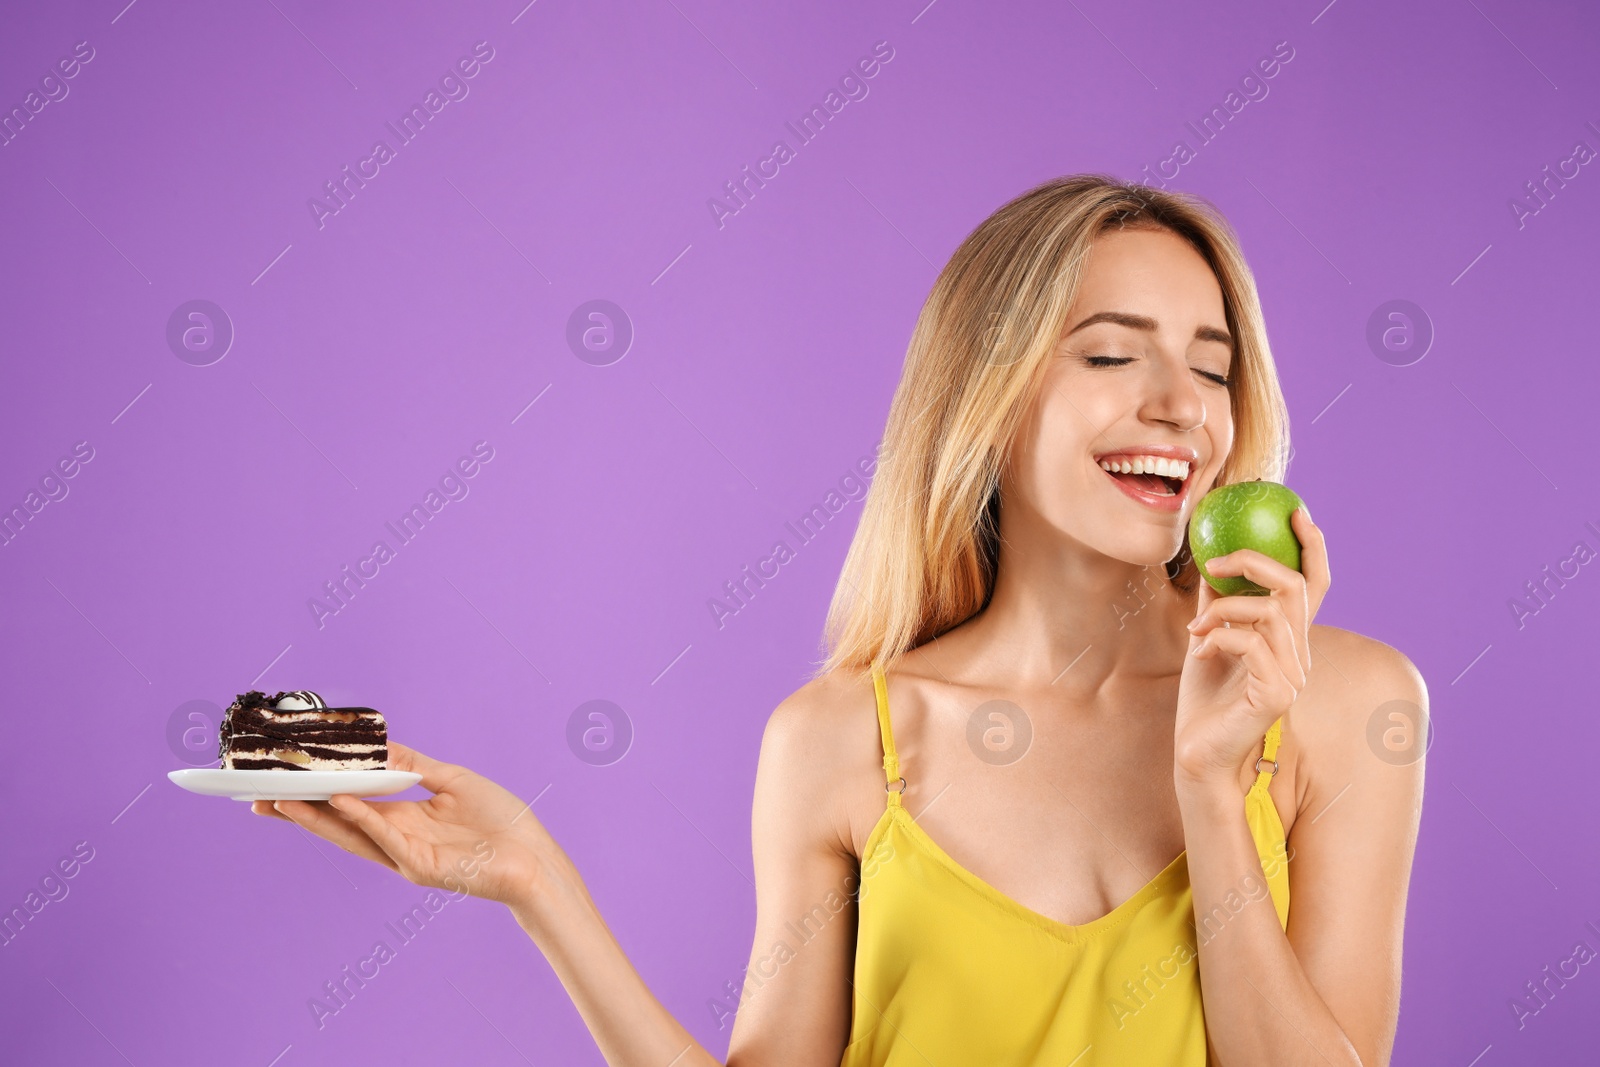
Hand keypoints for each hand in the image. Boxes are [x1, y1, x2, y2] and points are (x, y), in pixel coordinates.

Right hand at [251, 741, 558, 908]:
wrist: (533, 857)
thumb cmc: (500, 821)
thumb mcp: (452, 781)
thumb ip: (414, 766)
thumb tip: (381, 744)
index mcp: (401, 819)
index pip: (347, 804)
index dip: (315, 793)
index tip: (280, 777)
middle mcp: (395, 840)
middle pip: (336, 823)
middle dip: (296, 809)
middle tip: (254, 794)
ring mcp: (404, 856)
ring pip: (350, 833)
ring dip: (314, 817)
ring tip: (278, 799)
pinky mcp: (420, 866)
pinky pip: (385, 837)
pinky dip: (362, 818)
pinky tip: (339, 800)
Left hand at [1174, 507, 1329, 788]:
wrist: (1197, 753)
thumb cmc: (1203, 700)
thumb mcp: (1208, 637)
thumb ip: (1218, 602)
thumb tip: (1212, 557)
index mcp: (1289, 640)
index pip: (1314, 586)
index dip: (1312, 547)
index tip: (1296, 511)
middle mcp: (1300, 655)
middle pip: (1294, 588)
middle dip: (1253, 562)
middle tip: (1213, 561)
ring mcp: (1293, 677)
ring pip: (1268, 612)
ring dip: (1223, 610)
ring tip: (1196, 629)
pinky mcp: (1276, 695)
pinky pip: (1251, 643)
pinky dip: (1219, 637)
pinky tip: (1200, 650)